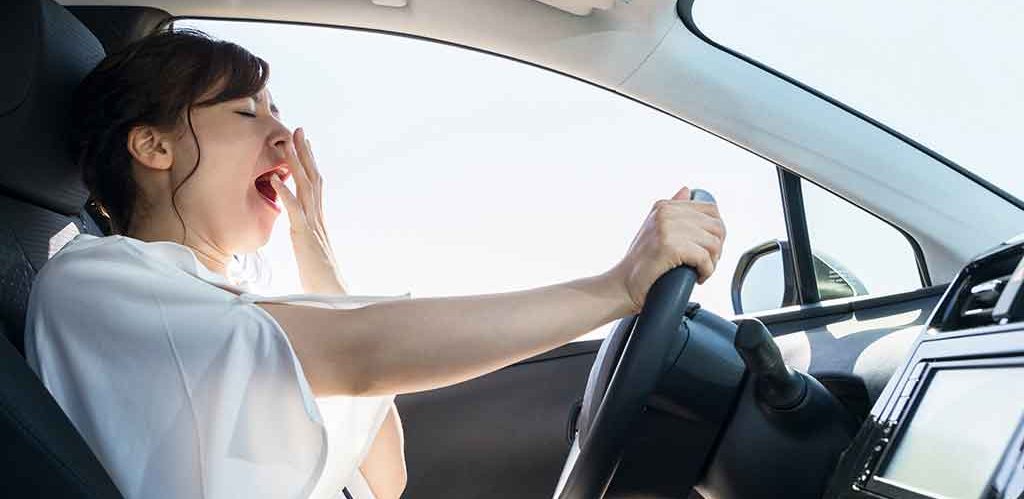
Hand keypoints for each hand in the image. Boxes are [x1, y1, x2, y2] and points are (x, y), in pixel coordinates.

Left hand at [270, 127, 347, 294]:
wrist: (333, 295)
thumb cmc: (321, 278)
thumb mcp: (310, 250)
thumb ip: (306, 236)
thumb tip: (301, 229)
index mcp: (318, 219)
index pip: (315, 184)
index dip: (310, 162)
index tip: (304, 143)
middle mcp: (318, 217)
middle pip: (313, 178)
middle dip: (305, 153)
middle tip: (299, 129)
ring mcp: (313, 225)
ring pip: (306, 188)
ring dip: (297, 164)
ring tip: (288, 143)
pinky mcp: (305, 237)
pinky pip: (295, 211)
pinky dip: (285, 193)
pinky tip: (275, 179)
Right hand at [607, 186, 725, 314]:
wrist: (622, 285)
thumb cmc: (640, 262)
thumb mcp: (654, 229)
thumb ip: (671, 209)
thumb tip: (687, 190)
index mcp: (664, 206)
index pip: (710, 209)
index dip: (717, 231)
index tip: (708, 248)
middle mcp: (665, 213)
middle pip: (716, 226)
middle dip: (717, 248)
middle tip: (707, 262)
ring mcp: (666, 229)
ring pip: (713, 243)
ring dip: (713, 262)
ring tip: (701, 270)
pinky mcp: (669, 247)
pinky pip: (704, 258)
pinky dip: (706, 271)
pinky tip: (698, 277)